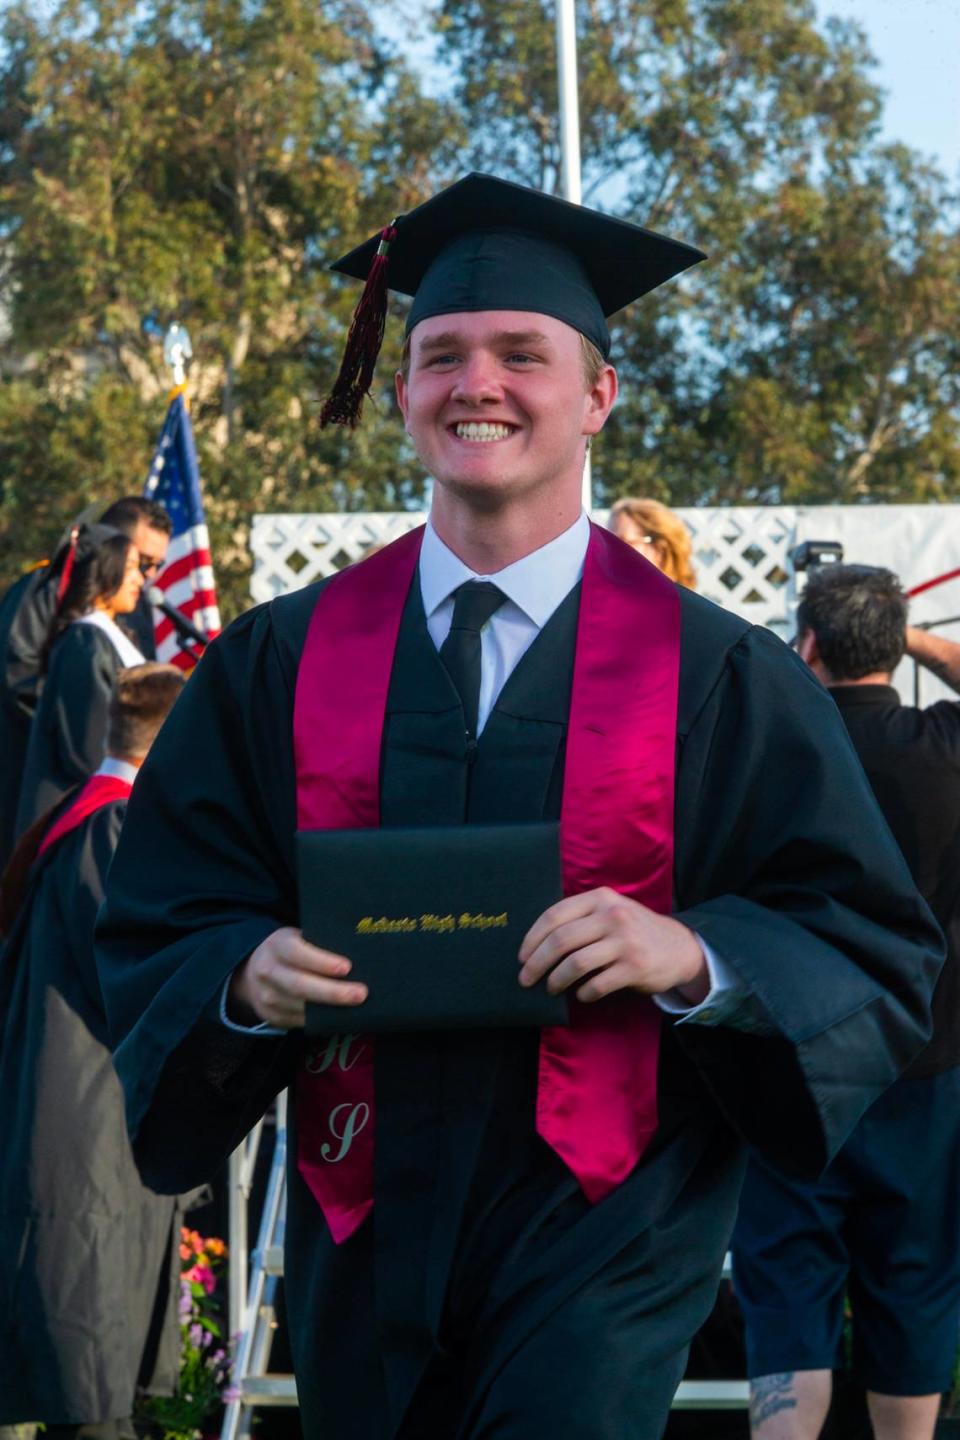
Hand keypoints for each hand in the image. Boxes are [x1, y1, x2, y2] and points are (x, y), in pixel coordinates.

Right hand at [227, 926, 366, 1028]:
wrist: (253, 972)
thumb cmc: (288, 951)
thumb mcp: (297, 937)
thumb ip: (318, 943)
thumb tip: (356, 951)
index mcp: (277, 945)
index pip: (297, 952)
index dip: (321, 961)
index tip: (346, 967)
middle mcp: (268, 971)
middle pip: (300, 985)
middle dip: (332, 992)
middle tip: (360, 994)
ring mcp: (268, 997)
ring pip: (301, 1007)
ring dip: (331, 1009)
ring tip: (358, 1008)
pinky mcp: (272, 1017)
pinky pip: (300, 1021)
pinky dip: (322, 1020)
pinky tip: (341, 1017)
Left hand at [518, 888, 708, 1004]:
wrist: (679, 948)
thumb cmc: (633, 931)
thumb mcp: (610, 911)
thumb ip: (580, 918)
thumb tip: (536, 945)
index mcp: (600, 898)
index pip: (554, 916)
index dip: (532, 939)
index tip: (522, 957)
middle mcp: (612, 915)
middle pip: (560, 940)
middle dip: (537, 963)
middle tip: (526, 979)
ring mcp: (625, 941)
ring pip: (575, 963)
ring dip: (556, 980)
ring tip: (552, 987)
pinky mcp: (635, 966)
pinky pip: (597, 984)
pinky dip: (583, 993)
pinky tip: (581, 994)